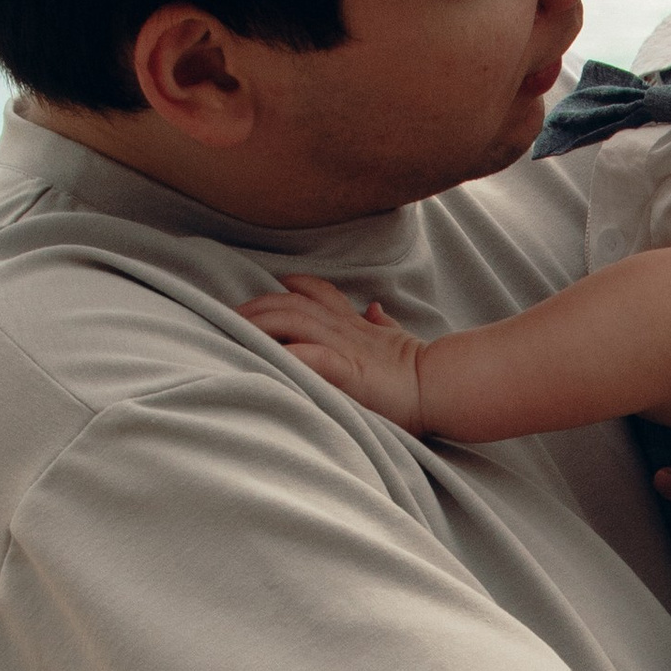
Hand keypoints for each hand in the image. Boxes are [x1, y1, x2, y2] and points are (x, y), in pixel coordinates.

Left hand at [238, 274, 427, 428]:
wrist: (441, 387)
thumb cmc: (421, 373)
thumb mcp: (397, 340)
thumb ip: (381, 325)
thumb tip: (374, 309)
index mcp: (356, 324)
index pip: (320, 293)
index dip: (295, 285)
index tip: (277, 283)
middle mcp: (345, 329)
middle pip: (292, 303)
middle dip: (258, 305)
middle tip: (228, 314)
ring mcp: (344, 347)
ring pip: (292, 320)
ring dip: (258, 322)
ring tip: (230, 329)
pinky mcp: (346, 370)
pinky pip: (308, 355)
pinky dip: (282, 353)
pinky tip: (260, 357)